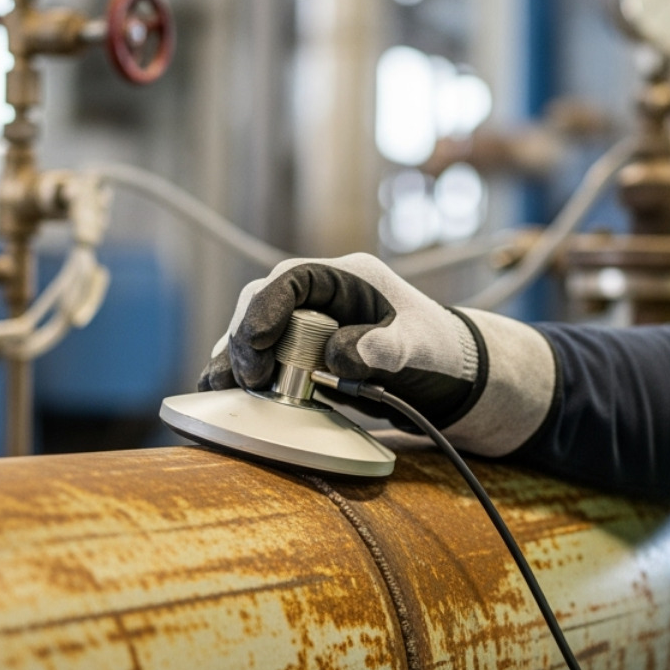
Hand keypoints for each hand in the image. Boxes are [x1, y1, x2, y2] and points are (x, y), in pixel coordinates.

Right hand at [200, 252, 555, 455]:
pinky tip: (222, 391)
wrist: (448, 373)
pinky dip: (244, 371)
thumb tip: (337, 356)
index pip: (294, 278)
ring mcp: (308, 321)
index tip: (257, 339)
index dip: (268, 305)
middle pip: (265, 302)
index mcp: (349, 278)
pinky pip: (263, 354)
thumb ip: (386, 348)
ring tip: (221, 387)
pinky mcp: (302, 349)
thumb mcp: (420, 347)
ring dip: (237, 356)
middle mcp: (322, 294)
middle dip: (248, 336)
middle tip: (249, 378)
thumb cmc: (438, 350)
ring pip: (256, 328)